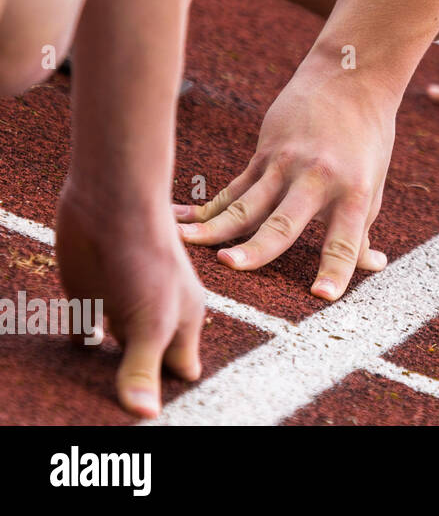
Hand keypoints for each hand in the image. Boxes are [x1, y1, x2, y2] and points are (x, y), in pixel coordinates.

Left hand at [56, 186, 205, 418]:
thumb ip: (144, 368)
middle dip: (136, 390)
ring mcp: (120, 311)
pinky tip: (73, 365)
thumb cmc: (148, 255)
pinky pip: (83, 336)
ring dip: (106, 374)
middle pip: (147, 367)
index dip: (169, 396)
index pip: (179, 373)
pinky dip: (79, 350)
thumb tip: (146, 415)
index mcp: (181, 325)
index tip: (155, 420)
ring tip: (90, 402)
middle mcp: (153, 320)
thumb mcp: (151, 320)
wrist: (109, 203)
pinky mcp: (87, 300)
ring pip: (114, 356)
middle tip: (114, 419)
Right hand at [174, 60, 390, 299]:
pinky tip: (178, 223)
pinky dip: (207, 209)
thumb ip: (362, 229)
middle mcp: (317, 180)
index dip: (335, 270)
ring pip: (245, 204)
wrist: (351, 80)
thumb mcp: (372, 184)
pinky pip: (232, 189)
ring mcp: (285, 165)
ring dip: (214, 227)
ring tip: (185, 244)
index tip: (321, 298)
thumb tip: (372, 267)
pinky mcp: (264, 155)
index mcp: (353, 193)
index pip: (345, 240)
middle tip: (231, 267)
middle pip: (284, 221)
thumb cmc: (367, 139)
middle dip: (257, 247)